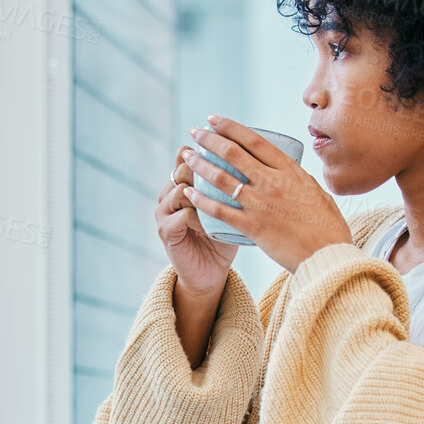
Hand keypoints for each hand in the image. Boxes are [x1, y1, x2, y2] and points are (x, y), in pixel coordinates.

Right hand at [157, 145, 238, 296]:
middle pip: (183, 167)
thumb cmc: (224, 237)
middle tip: (230, 185)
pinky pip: (184, 214)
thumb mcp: (230, 206)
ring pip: (182, 189)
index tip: (232, 155)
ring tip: (223, 207)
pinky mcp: (165, 230)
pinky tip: (213, 226)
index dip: (206, 151)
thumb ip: (233, 183)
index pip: (186, 154)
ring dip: (205, 196)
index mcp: (181, 183)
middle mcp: (168, 193)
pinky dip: (202, 218)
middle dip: (207, 173)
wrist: (210, 272)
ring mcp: (164, 211)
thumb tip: (260, 156)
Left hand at [181, 114, 352, 271]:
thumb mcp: (317, 192)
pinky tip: (188, 192)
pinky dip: (201, 200)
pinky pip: (219, 210)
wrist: (328, 256)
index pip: (254, 141)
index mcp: (290, 171)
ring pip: (222, 178)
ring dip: (200, 165)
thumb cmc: (327, 226)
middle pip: (233, 154)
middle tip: (195, 132)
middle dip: (209, 139)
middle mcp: (273, 182)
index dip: (230, 127)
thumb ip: (298, 180)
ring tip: (186, 157)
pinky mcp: (253, 226)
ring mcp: (261, 204)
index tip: (214, 120)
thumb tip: (288, 172)